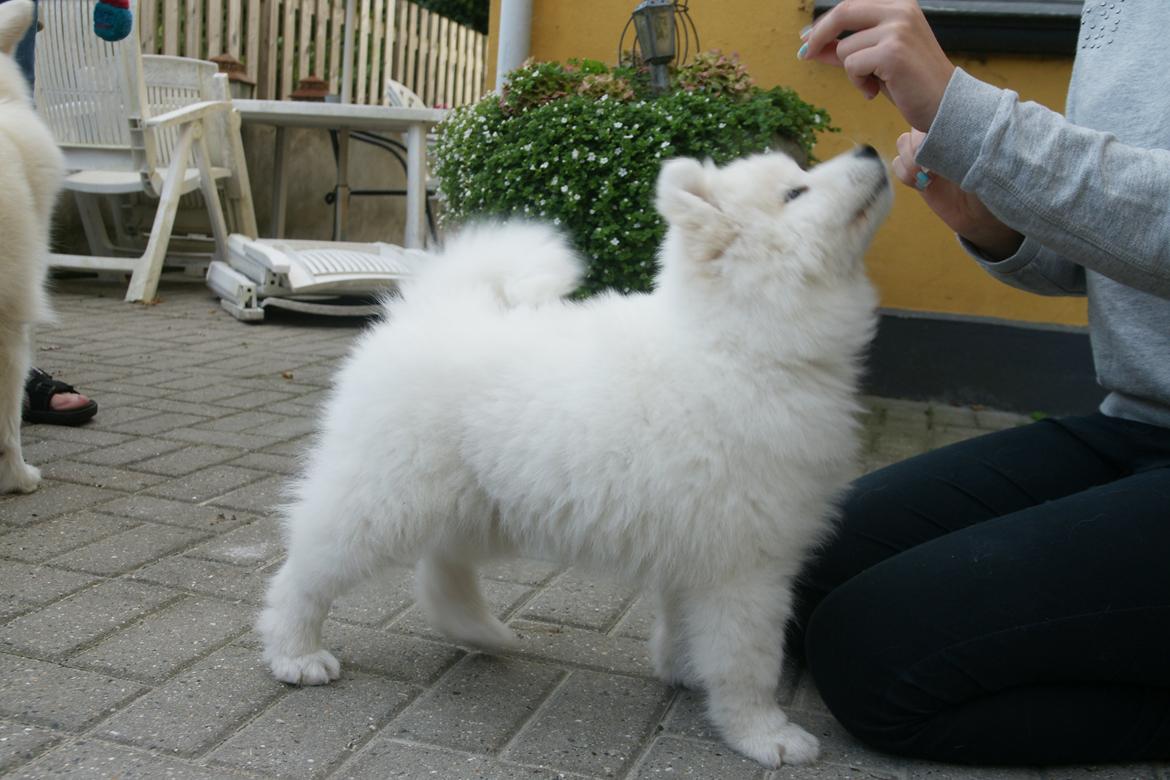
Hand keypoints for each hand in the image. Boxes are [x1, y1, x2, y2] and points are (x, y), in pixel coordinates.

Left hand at [799, 0, 954, 130]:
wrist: (944, 105)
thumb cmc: (911, 84)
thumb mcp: (877, 61)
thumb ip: (851, 49)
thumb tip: (815, 47)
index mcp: (900, 6)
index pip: (850, 6)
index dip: (824, 23)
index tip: (806, 39)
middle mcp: (900, 11)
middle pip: (843, 13)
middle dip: (818, 36)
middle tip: (805, 56)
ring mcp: (897, 30)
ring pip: (845, 49)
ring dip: (852, 73)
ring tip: (874, 84)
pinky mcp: (892, 53)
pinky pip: (852, 66)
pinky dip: (858, 83)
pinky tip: (875, 91)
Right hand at [892, 130, 1022, 259]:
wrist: (984, 217)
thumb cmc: (992, 186)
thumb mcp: (984, 163)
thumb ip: (968, 147)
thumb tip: (951, 135)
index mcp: (960, 128)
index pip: (936, 112)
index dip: (930, 127)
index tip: (937, 144)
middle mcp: (942, 138)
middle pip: (914, 126)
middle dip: (918, 144)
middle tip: (932, 165)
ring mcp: (927, 156)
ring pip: (902, 143)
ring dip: (911, 160)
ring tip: (927, 176)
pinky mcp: (916, 175)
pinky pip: (897, 165)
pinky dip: (906, 175)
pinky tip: (923, 185)